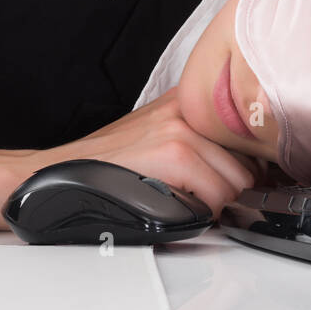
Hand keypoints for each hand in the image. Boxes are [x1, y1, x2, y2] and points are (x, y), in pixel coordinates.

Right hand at [0, 89, 262, 232]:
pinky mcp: (173, 151)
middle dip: (233, 188)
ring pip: (238, 181)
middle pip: (251, 160)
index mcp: (190, 98)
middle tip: (201, 197)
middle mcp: (190, 105)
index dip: (254, 165)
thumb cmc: (107, 165)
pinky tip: (173, 204)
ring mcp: (182, 126)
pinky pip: (218, 195)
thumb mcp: (160, 137)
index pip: (252, 132)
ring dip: (217, 202)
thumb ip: (204, 143)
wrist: (55, 175)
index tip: (251, 181)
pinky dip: (203, 211)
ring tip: (183, 200)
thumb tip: (255, 169)